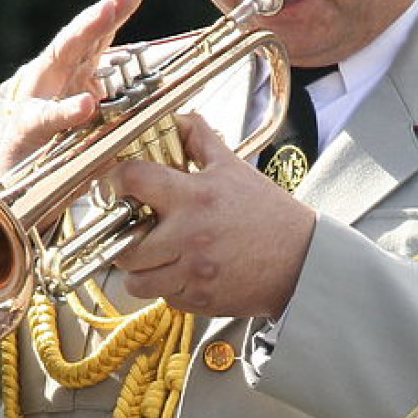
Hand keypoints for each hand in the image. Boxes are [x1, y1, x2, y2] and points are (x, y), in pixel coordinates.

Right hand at [0, 0, 144, 174]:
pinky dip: (68, 110)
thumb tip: (160, 93)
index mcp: (73, 74)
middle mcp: (54, 77)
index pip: (97, 36)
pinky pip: (49, 117)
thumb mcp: (99, 124)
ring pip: (61, 59)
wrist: (20, 188)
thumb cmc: (63, 152)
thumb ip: (121, 106)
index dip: (115, 9)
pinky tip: (87, 104)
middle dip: (103, 12)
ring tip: (106, 13)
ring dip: (84, 35)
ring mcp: (39, 97)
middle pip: (80, 37)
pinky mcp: (29, 128)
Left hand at [108, 113, 316, 317]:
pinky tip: (182, 273)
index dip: (116, 181)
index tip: (118, 187)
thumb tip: (177, 119)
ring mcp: (192, 273)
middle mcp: (188, 236)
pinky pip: (163, 297)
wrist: (301, 259)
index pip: (133, 180)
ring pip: (136, 282)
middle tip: (136, 234)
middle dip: (125, 240)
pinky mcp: (200, 299)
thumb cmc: (268, 215)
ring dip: (140, 272)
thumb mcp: (234, 168)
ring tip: (155, 260)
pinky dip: (166, 288)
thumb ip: (200, 140)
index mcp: (194, 197)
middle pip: (124, 246)